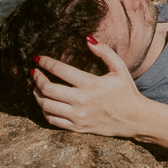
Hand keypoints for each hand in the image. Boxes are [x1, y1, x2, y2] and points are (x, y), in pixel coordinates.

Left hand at [31, 39, 147, 137]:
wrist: (134, 119)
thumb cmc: (126, 91)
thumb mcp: (120, 68)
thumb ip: (104, 52)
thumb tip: (88, 39)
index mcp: (90, 84)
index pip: (59, 70)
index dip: (45, 63)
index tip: (38, 59)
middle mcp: (80, 101)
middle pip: (47, 89)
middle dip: (37, 78)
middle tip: (34, 72)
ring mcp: (77, 116)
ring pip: (46, 106)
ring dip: (37, 95)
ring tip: (35, 87)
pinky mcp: (77, 128)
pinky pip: (52, 120)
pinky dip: (44, 111)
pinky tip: (45, 103)